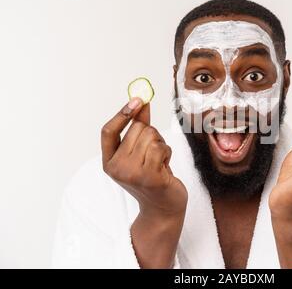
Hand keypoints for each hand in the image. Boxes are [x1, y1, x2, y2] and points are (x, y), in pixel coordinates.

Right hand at [101, 98, 186, 267]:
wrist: (164, 208)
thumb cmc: (153, 178)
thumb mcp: (141, 153)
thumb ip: (139, 128)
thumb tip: (141, 102)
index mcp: (109, 162)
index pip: (108, 131)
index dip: (121, 113)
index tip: (137, 99)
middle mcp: (116, 168)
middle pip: (137, 128)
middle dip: (151, 135)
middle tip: (154, 155)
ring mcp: (131, 173)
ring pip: (150, 135)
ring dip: (161, 145)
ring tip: (159, 163)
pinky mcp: (148, 176)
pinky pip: (160, 147)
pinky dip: (167, 152)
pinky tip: (165, 167)